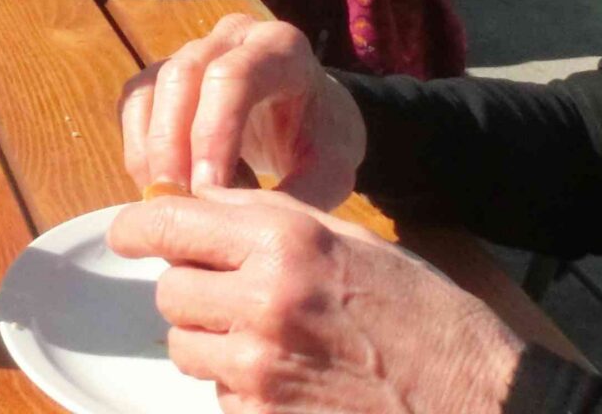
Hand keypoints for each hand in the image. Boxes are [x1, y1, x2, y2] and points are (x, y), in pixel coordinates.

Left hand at [108, 190, 524, 412]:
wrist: (474, 399)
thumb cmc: (422, 314)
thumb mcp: (350, 241)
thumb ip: (269, 220)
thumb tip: (198, 207)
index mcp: (285, 239)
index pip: (170, 223)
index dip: (139, 228)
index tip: (128, 233)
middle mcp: (262, 297)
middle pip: (170, 291)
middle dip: (193, 291)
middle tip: (235, 296)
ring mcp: (258, 367)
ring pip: (185, 347)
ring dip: (211, 342)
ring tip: (269, 341)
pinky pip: (217, 393)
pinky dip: (238, 386)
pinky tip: (291, 379)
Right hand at [118, 15, 364, 206]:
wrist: (311, 118)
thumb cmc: (321, 140)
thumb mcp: (331, 169)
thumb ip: (298, 195)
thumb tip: (244, 227)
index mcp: (281, 48)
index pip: (234, 76)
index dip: (213, 133)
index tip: (209, 191)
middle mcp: (233, 36)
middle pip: (182, 75)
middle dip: (173, 145)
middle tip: (177, 204)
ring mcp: (194, 49)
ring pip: (151, 88)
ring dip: (150, 151)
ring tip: (167, 202)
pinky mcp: (164, 72)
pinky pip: (135, 103)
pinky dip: (137, 147)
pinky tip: (157, 186)